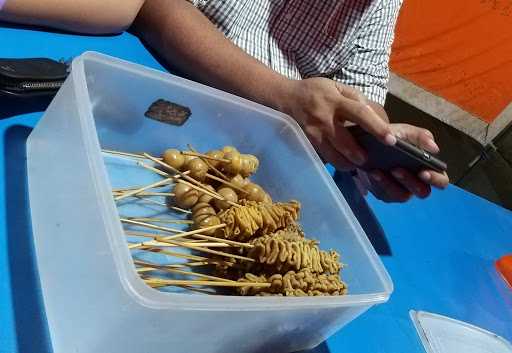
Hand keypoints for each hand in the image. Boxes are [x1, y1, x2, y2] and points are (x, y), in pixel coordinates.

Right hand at [276, 78, 396, 170]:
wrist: (286, 98)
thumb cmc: (316, 91)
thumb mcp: (336, 86)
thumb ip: (356, 99)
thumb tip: (376, 116)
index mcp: (335, 101)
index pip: (360, 114)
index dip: (377, 127)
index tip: (391, 140)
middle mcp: (324, 118)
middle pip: (345, 142)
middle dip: (358, 154)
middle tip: (368, 160)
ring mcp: (314, 133)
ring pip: (333, 155)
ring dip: (348, 163)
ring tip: (357, 163)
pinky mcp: (308, 142)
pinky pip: (325, 157)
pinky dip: (337, 162)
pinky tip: (344, 162)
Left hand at [356, 123, 449, 202]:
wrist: (368, 144)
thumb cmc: (392, 139)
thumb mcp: (406, 132)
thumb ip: (421, 136)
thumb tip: (434, 148)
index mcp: (428, 168)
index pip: (441, 180)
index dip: (435, 179)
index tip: (423, 172)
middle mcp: (417, 183)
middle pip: (423, 192)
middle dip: (410, 182)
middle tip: (397, 170)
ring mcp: (401, 190)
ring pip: (402, 196)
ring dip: (390, 184)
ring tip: (379, 171)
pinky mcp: (385, 194)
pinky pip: (384, 194)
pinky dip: (378, 183)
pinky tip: (373, 172)